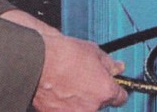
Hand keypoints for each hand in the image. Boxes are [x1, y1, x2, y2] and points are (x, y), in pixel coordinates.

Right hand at [0, 10, 127, 110]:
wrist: (36, 61)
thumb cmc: (62, 54)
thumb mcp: (92, 50)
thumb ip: (108, 63)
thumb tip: (118, 68)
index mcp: (105, 91)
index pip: (120, 97)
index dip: (115, 89)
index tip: (110, 84)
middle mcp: (92, 107)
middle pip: (99, 103)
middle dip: (94, 92)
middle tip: (82, 78)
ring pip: (82, 108)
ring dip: (78, 99)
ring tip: (66, 82)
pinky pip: (65, 110)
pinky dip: (62, 103)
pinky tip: (56, 89)